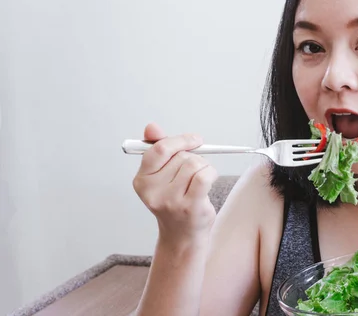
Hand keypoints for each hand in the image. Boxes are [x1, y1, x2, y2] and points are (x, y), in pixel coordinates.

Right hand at [132, 123, 217, 244]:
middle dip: (194, 158)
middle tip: (193, 174)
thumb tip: (151, 127)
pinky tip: (209, 181)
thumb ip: (159, 149)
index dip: (180, 140)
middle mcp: (153, 192)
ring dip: (204, 167)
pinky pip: (204, 176)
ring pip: (195, 164)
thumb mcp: (162, 174)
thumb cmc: (175, 201)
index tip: (195, 140)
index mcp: (142, 180)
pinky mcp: (189, 207)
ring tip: (199, 181)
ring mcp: (171, 200)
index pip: (160, 149)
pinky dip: (211, 173)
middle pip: (181, 156)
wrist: (182, 235)